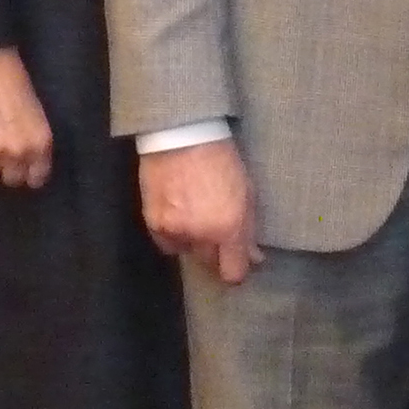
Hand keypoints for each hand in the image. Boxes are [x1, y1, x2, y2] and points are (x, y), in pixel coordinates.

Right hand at [0, 47, 54, 189]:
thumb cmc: (18, 86)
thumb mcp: (38, 117)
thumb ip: (34, 143)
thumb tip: (26, 163)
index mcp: (40, 145)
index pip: (37, 178)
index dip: (30, 174)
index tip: (25, 170)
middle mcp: (18, 153)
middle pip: (12, 179)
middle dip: (9, 168)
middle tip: (3, 153)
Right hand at [139, 138, 256, 283]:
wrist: (183, 136)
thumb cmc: (223, 160)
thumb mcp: (247, 193)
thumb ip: (249, 230)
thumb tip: (255, 259)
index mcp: (229, 228)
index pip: (233, 272)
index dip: (238, 270)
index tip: (241, 261)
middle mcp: (201, 235)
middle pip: (210, 264)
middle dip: (217, 252)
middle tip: (219, 230)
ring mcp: (174, 230)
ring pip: (188, 252)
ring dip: (195, 242)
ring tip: (197, 215)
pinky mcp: (153, 223)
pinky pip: (167, 244)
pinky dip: (174, 236)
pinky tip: (180, 216)